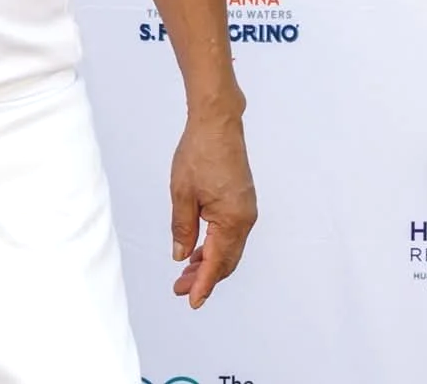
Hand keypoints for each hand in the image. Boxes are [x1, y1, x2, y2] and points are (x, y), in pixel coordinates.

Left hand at [168, 107, 255, 308]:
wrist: (218, 124)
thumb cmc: (199, 153)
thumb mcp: (181, 193)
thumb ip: (182, 228)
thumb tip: (181, 256)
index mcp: (231, 220)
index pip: (217, 262)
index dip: (203, 284)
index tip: (192, 301)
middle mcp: (245, 219)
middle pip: (226, 260)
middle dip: (204, 277)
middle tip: (179, 289)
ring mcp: (246, 211)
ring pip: (229, 248)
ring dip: (209, 262)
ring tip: (184, 273)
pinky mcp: (242, 202)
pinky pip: (230, 234)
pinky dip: (215, 246)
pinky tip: (198, 249)